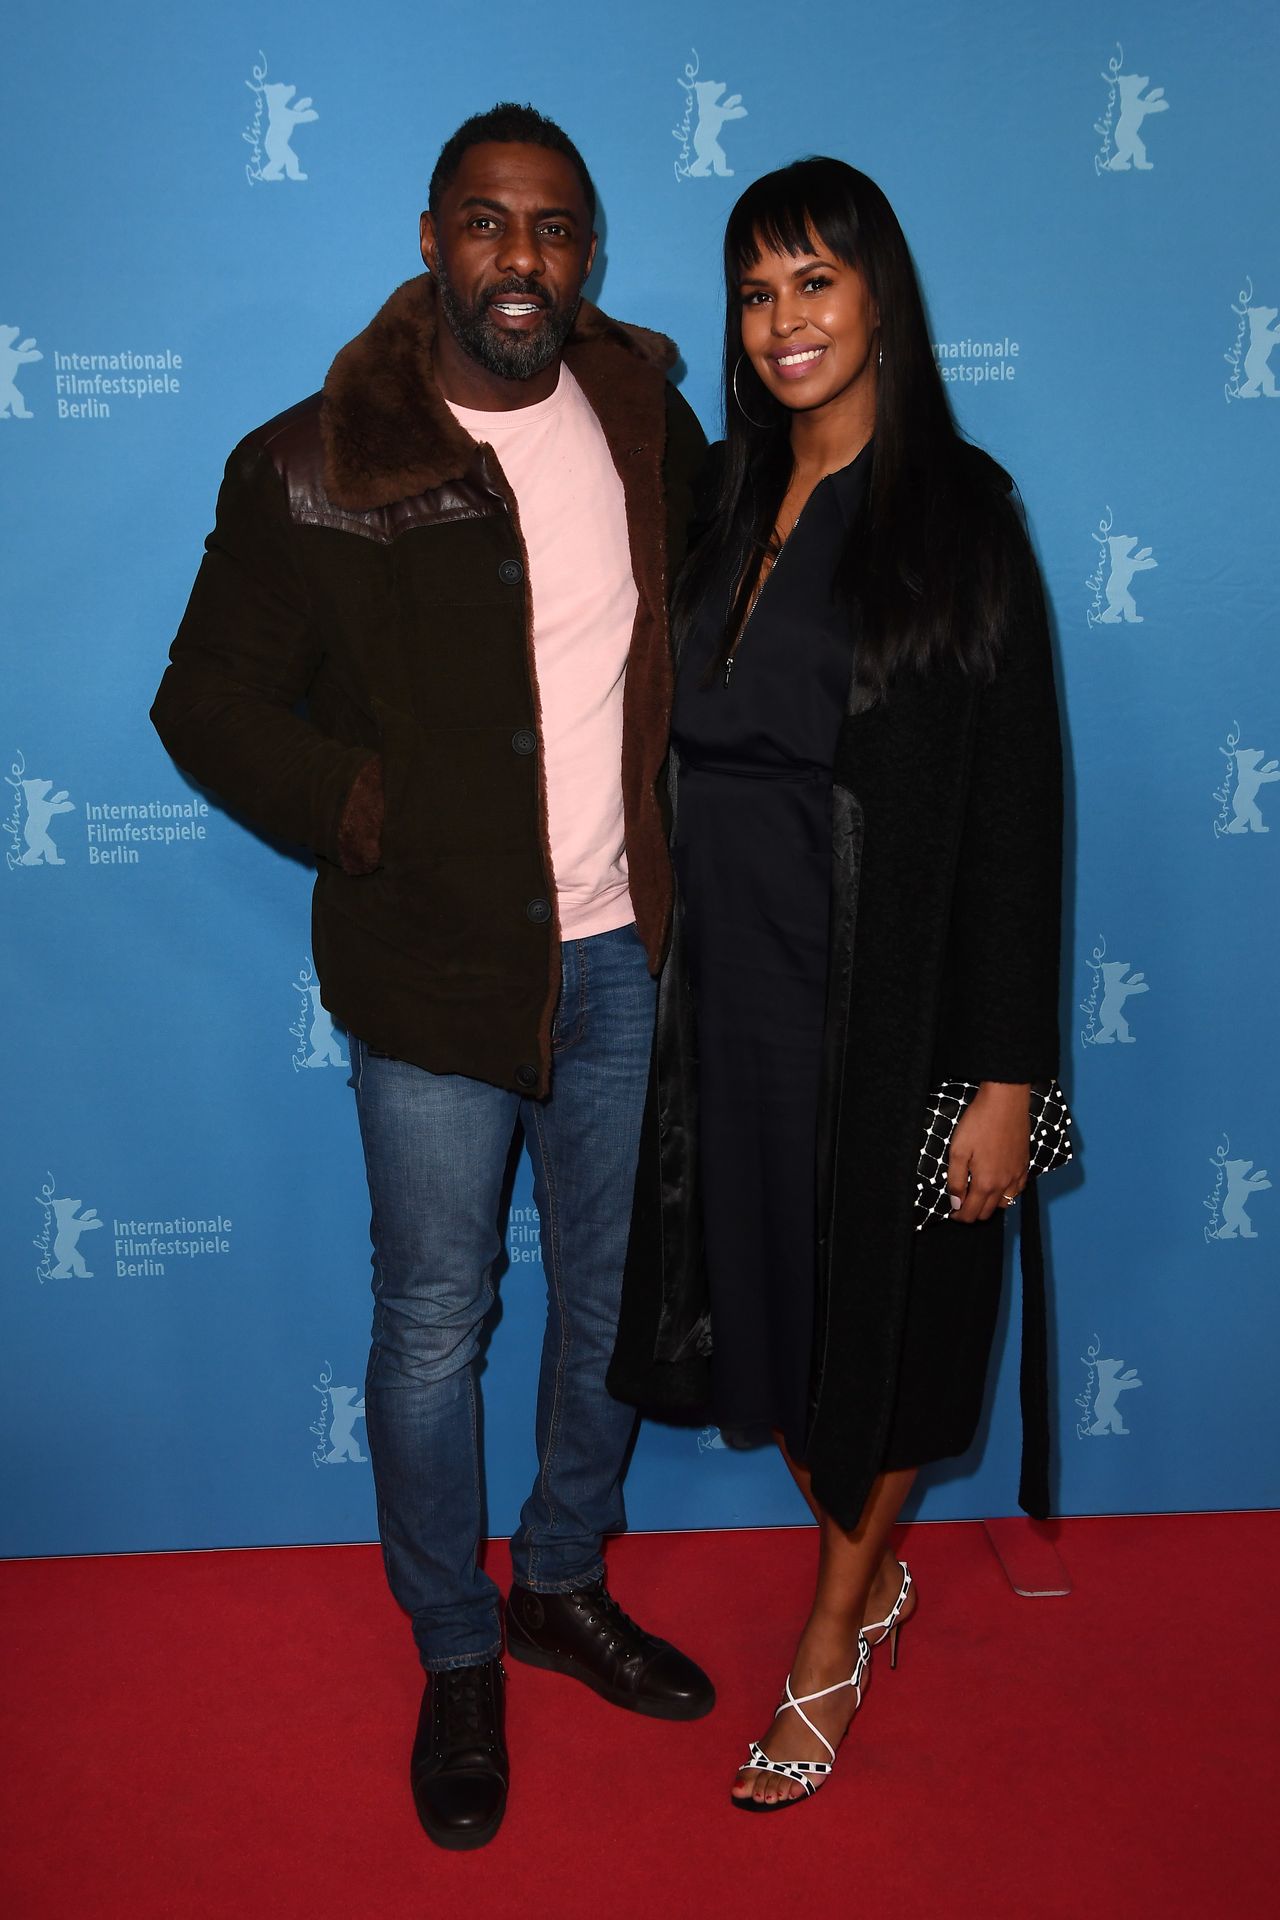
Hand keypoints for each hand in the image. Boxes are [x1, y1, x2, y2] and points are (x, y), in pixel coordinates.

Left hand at [946, 1082, 1030, 1223]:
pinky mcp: (1025, 1165)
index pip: (971, 1213)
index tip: (952, 1212)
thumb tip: (956, 1203)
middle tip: (960, 1203)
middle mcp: (1004, 1184)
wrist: (1005, 1102)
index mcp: (985, 1183)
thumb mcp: (958, 1151)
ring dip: (990, 1205)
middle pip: (988, 1212)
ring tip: (977, 1194)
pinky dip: (1006, 1194)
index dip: (959, 1216)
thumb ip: (956, 1180)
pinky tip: (998, 1185)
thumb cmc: (978, 1123)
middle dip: (972, 1212)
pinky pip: (1017, 1190)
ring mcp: (1017, 1175)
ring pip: (1004, 1204)